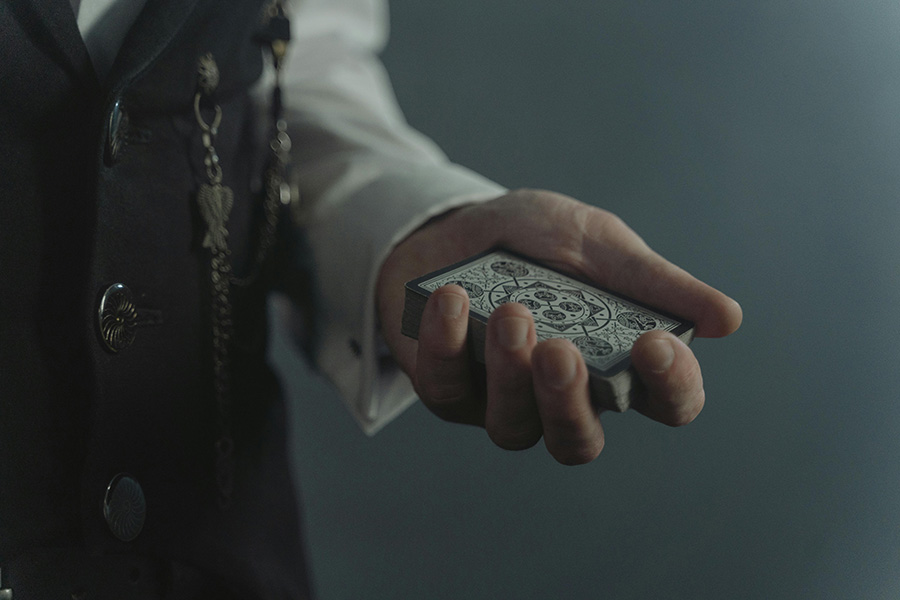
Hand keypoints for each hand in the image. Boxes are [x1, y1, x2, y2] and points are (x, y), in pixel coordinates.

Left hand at [376, 189, 741, 463]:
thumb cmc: (538, 239)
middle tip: (560, 350)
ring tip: (510, 312)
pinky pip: (447, 391)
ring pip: (513, 429)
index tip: (655, 343)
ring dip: (510, 374)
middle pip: (579, 441)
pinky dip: (448, 346)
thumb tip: (728, 319)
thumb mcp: (597, 243)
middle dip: (568, 401)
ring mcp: (504, 401)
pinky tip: (452, 298)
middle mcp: (564, 396)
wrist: (458, 224)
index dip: (671, 386)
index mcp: (619, 364)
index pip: (667, 403)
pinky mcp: (449, 390)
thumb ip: (651, 281)